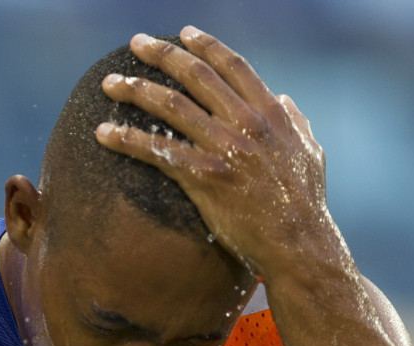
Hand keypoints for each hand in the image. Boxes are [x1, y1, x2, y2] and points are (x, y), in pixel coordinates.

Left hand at [95, 26, 347, 281]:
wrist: (299, 244)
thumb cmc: (306, 204)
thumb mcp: (310, 153)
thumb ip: (296, 122)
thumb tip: (284, 98)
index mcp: (272, 113)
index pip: (233, 66)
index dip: (206, 45)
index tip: (184, 33)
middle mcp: (247, 123)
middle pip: (196, 76)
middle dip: (162, 55)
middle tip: (136, 44)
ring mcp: (225, 149)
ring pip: (171, 106)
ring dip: (136, 90)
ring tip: (110, 83)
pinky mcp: (205, 178)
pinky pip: (158, 151)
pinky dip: (127, 139)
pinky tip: (103, 134)